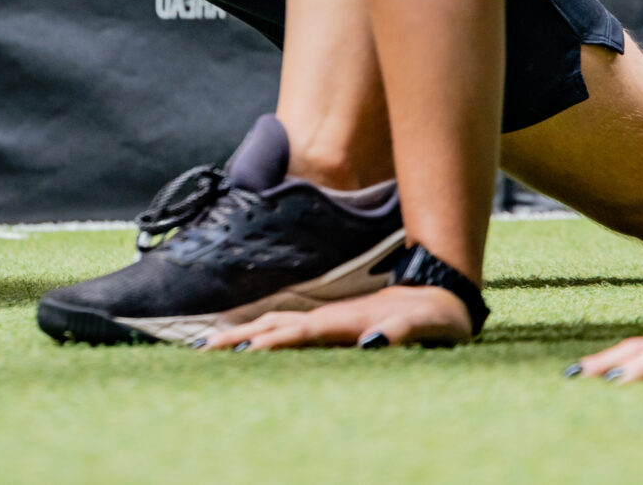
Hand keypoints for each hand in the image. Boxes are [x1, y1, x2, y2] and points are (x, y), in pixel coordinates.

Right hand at [200, 284, 474, 352]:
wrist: (439, 291)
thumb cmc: (433, 316)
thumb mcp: (425, 326)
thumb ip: (400, 332)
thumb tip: (370, 343)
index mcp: (345, 321)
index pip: (299, 332)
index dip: (270, 342)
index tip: (240, 352)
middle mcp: (328, 318)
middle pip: (275, 325)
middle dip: (240, 337)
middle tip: (203, 350)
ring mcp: (327, 318)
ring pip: (276, 323)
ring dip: (245, 333)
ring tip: (213, 345)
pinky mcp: (330, 324)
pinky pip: (286, 327)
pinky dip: (262, 332)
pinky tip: (250, 340)